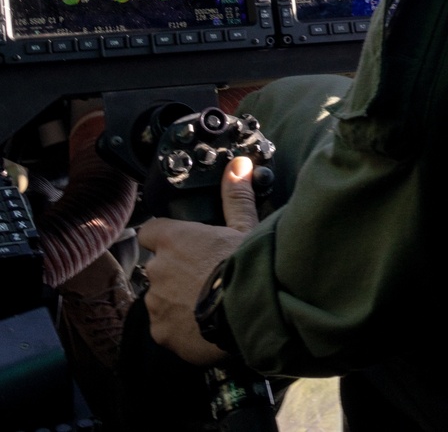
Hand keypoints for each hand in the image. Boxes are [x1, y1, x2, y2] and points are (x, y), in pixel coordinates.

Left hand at [137, 154, 259, 364]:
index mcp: (173, 240)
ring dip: (175, 299)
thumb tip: (238, 164)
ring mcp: (156, 303)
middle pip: (158, 267)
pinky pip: (165, 327)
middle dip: (175, 271)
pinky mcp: (161, 333)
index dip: (164, 236)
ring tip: (205, 303)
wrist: (248, 312)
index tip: (181, 243)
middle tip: (203, 276)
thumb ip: (235, 196)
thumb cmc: (245, 266)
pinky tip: (201, 325)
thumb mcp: (244, 226)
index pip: (150, 231)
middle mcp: (157, 269)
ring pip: (160, 298)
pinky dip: (178, 327)